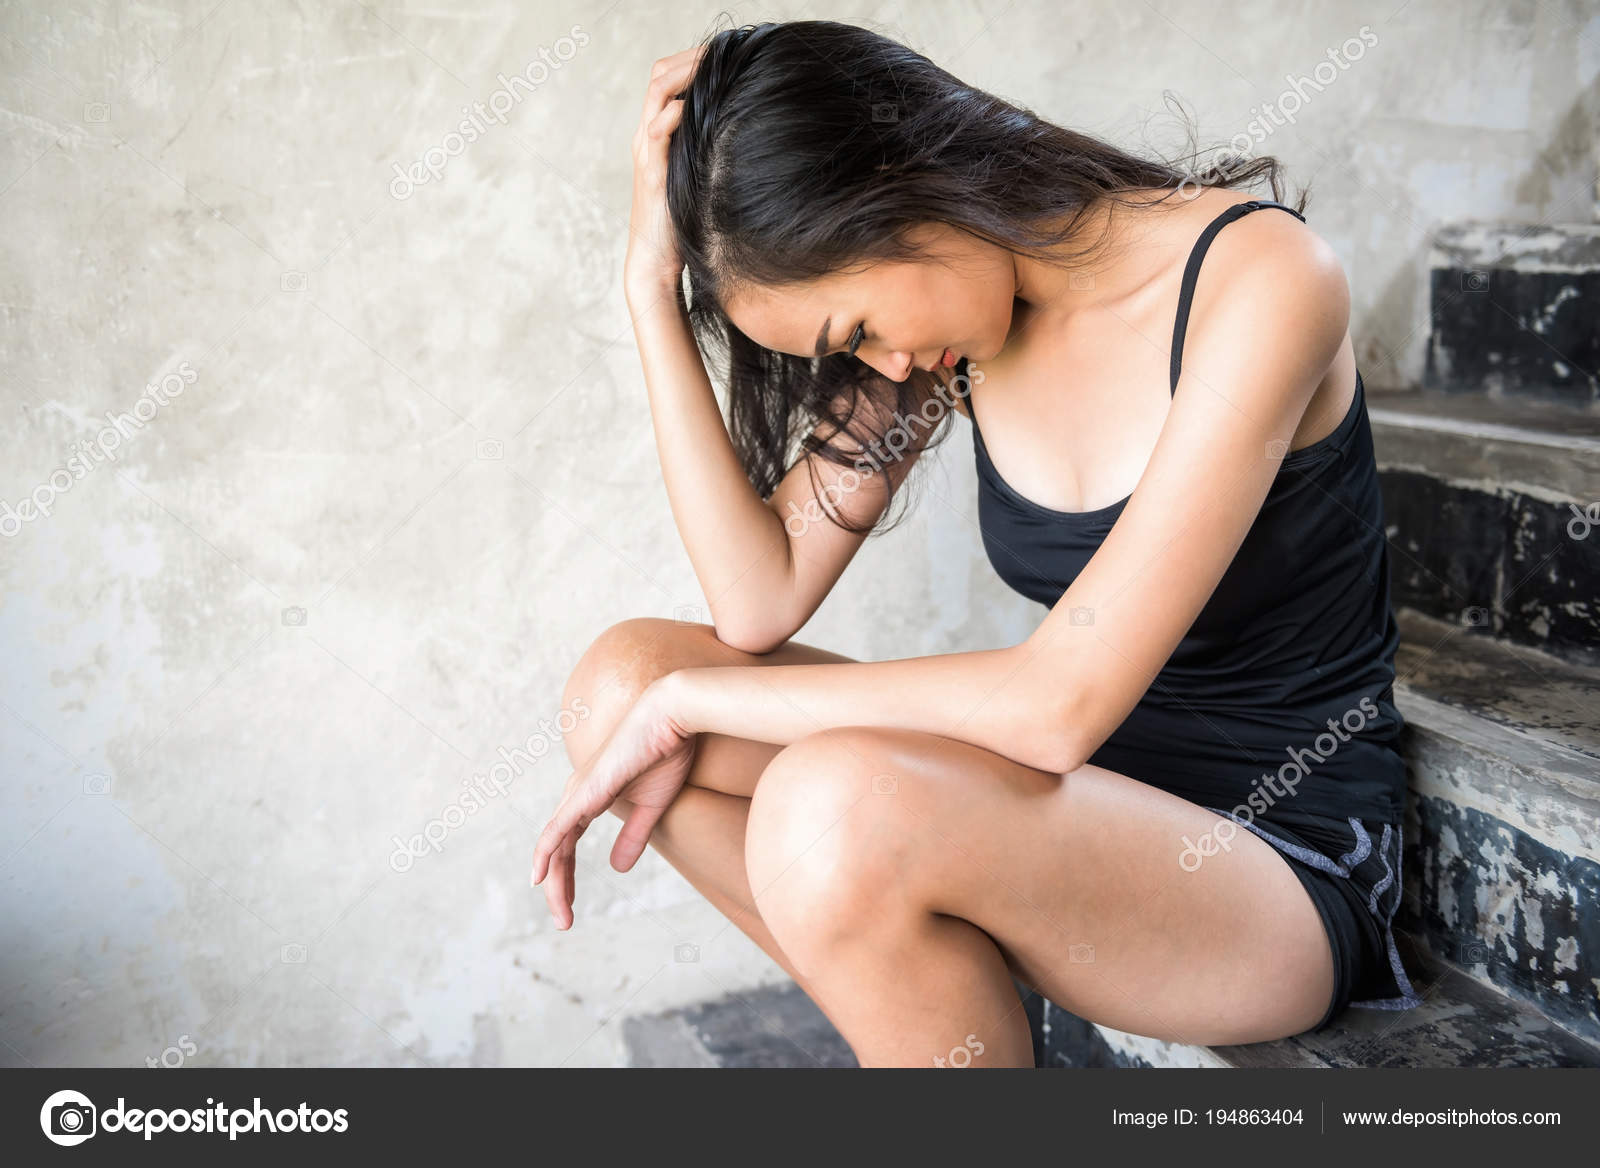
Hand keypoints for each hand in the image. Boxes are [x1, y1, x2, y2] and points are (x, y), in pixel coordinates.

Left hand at [530, 676, 698, 929]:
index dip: (566, 879)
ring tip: (560, 915)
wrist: (672, 717)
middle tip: (564, 923)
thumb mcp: (652, 806)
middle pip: (556, 853)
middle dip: (558, 890)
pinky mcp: (586, 792)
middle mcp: (576, 797)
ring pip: (554, 848)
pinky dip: (546, 855)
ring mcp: (578, 794)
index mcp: (589, 799)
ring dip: (554, 884)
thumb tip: (617, 869)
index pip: (567, 847)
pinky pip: (559, 831)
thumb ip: (634, 835)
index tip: (568, 909)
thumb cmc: (666, 752)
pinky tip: (539, 878)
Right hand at [623, 46, 706, 305]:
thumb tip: (746, 133)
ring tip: (711, 65)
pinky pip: (656, 133)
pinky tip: (693, 106)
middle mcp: (648, 137)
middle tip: (723, 51)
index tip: (728, 55)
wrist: (657, 262)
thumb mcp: (701, 178)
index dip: (693, 61)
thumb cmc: (683, 224)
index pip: (668, 79)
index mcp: (660, 135)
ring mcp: (647, 153)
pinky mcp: (651, 175)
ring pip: (655, 94)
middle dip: (690, 57)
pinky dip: (672, 114)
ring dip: (683, 74)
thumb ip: (712, 153)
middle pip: (659, 76)